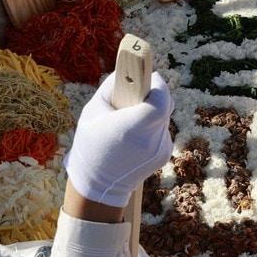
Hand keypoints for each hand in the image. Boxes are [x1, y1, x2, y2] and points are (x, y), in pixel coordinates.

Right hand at [64, 71, 173, 206]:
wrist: (98, 186)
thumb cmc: (90, 144)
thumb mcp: (93, 110)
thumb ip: (113, 86)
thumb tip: (129, 70)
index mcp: (132, 128)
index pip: (161, 98)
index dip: (157, 85)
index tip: (147, 78)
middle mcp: (151, 140)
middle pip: (165, 104)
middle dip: (153, 94)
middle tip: (137, 94)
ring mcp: (161, 149)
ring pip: (165, 116)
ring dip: (152, 111)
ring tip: (131, 118)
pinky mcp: (165, 155)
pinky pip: (163, 129)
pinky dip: (152, 126)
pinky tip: (135, 135)